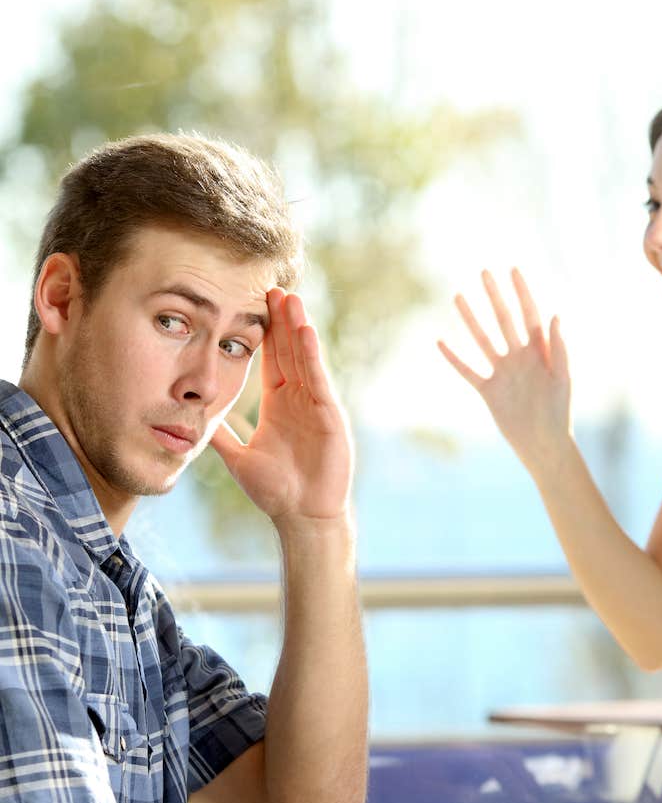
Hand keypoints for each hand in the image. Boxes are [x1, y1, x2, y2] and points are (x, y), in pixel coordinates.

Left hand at [210, 289, 352, 525]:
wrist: (301, 515)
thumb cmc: (276, 491)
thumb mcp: (238, 458)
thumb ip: (221, 436)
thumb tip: (191, 422)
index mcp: (279, 404)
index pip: (272, 359)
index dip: (265, 332)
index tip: (255, 304)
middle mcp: (298, 399)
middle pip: (289, 350)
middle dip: (281, 320)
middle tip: (273, 286)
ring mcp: (316, 404)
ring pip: (305, 358)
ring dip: (297, 328)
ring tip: (289, 298)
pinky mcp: (329, 415)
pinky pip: (318, 379)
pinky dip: (312, 355)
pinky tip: (305, 331)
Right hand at [438, 269, 571, 476]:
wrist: (544, 444)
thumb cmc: (560, 412)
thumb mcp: (563, 378)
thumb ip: (559, 348)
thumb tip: (555, 315)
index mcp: (539, 352)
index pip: (529, 315)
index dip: (522, 293)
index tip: (513, 271)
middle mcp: (519, 357)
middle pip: (504, 320)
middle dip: (494, 296)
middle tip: (484, 272)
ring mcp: (502, 372)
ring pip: (482, 339)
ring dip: (470, 319)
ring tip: (458, 297)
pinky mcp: (488, 390)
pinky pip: (468, 370)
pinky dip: (454, 358)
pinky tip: (441, 341)